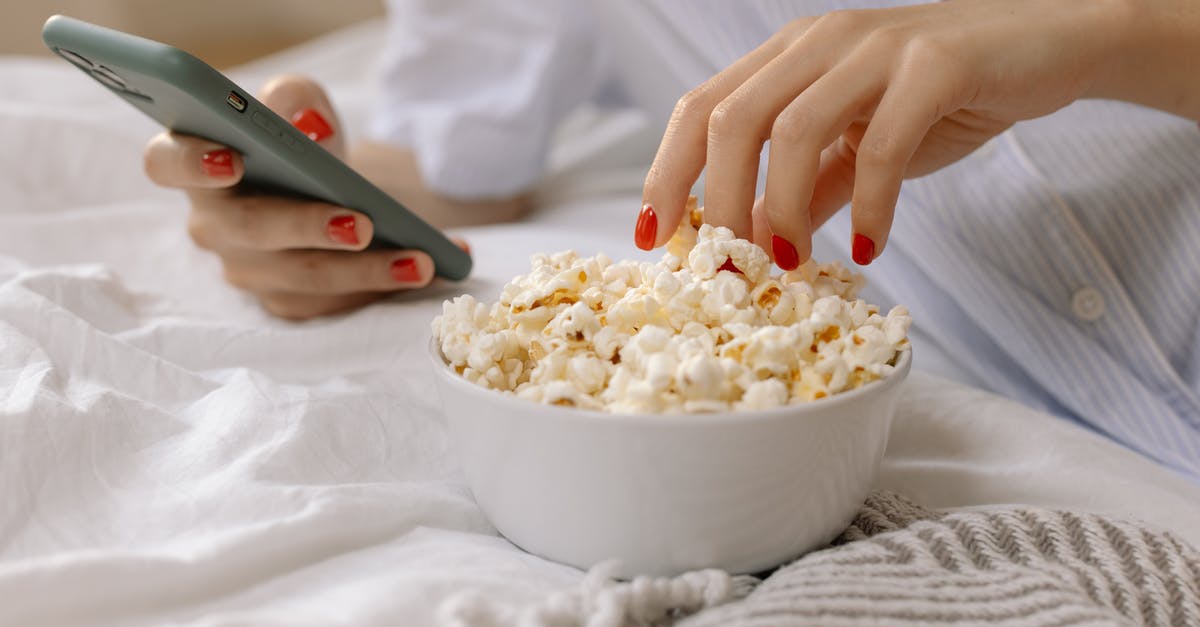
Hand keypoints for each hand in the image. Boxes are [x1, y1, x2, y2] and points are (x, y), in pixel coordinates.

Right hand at [144, 75, 466, 318]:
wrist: (326, 191)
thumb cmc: (300, 147)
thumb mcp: (300, 111)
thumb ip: (294, 101)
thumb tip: (307, 125)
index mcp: (194, 164)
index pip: (166, 162)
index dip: (192, 162)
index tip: (234, 159)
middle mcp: (211, 225)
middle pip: (248, 231)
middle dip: (306, 227)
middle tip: (361, 223)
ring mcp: (246, 270)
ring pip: (299, 278)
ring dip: (364, 271)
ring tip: (419, 259)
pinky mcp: (285, 302)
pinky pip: (331, 305)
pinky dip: (382, 288)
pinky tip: (426, 271)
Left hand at [638, 0, 1139, 267]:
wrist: (1047, 46)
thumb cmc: (944, 94)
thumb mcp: (858, 145)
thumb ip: (806, 188)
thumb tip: (756, 243)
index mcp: (788, 56)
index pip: (700, 108)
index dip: (666, 172)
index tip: (651, 237)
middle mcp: (819, 41)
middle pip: (731, 119)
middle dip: (715, 202)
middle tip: (727, 267)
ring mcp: (875, 47)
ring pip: (793, 129)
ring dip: (781, 209)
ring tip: (791, 266)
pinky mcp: (936, 65)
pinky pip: (881, 145)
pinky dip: (867, 206)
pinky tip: (869, 248)